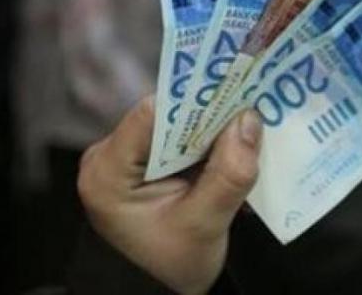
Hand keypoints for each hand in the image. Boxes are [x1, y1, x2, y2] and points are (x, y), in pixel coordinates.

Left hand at [78, 95, 262, 294]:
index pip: (151, 115)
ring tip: (251, 124)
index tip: (237, 93)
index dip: (195, 101)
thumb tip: (249, 121)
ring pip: (178, 126)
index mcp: (108, 171)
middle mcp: (110, 156)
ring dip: (214, 128)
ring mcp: (126, 159)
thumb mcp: (203, 227)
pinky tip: (236, 145)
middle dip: (211, 114)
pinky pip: (180, 141)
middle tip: (254, 106)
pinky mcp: (143, 166)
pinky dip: (209, 143)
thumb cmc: (168, 269)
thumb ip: (227, 176)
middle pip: (167, 116)